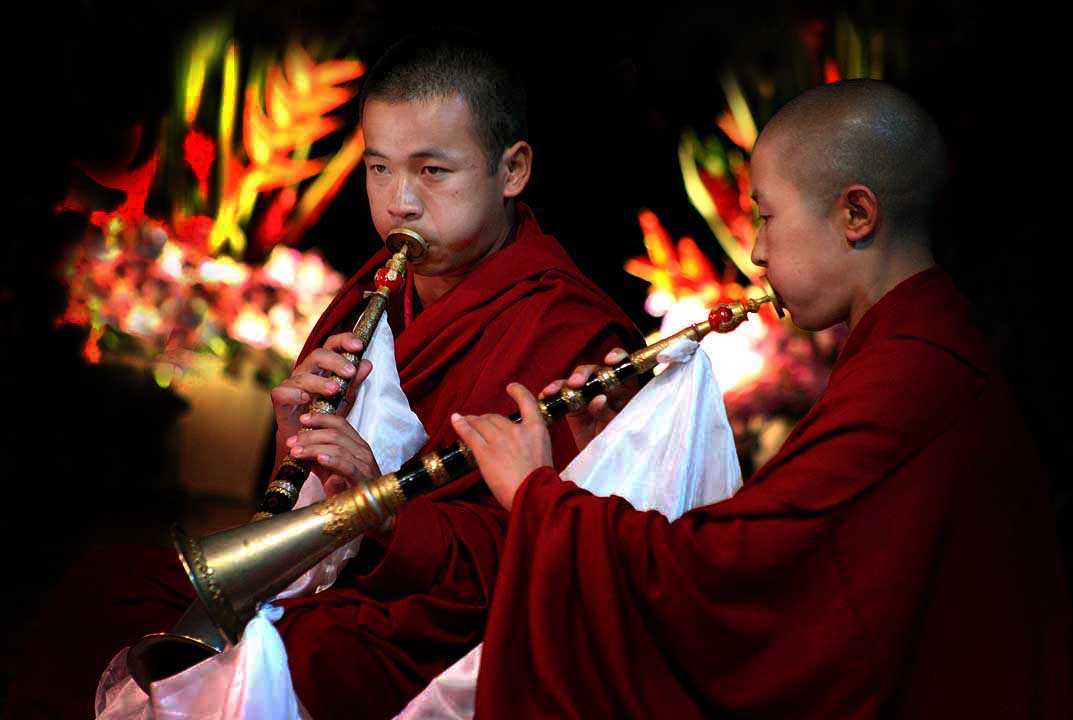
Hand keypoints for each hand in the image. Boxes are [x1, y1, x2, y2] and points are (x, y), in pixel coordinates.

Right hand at [270, 333, 370, 442]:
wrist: (309, 436)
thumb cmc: (327, 411)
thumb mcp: (346, 398)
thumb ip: (355, 382)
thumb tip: (367, 364)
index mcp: (323, 366)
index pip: (332, 345)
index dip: (344, 340)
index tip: (359, 345)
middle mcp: (307, 370)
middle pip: (317, 355)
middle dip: (335, 362)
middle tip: (350, 372)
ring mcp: (292, 384)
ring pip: (303, 376)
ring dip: (320, 382)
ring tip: (335, 390)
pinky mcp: (280, 399)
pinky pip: (282, 392)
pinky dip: (293, 394)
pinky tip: (306, 398)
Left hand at [285, 411, 381, 494]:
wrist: (368, 511)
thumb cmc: (350, 489)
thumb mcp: (330, 469)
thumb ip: (317, 456)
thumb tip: (297, 445)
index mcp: (356, 444)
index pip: (340, 423)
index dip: (321, 418)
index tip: (303, 420)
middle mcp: (362, 451)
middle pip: (335, 434)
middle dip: (310, 435)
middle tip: (291, 442)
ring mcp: (364, 464)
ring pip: (338, 447)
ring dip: (313, 448)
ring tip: (296, 452)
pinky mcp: (363, 479)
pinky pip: (347, 466)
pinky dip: (332, 460)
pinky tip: (319, 459)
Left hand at [450, 383, 552, 510]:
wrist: (533, 494)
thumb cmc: (541, 482)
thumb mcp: (543, 455)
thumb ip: (530, 445)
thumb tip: (515, 446)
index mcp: (537, 429)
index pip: (528, 402)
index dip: (518, 392)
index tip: (511, 387)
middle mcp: (517, 430)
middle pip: (496, 417)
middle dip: (487, 419)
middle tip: (480, 423)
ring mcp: (500, 440)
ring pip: (481, 424)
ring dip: (472, 422)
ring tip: (466, 421)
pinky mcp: (485, 452)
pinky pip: (470, 434)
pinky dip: (461, 425)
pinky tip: (456, 419)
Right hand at [540, 348, 633, 451]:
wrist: (609, 466)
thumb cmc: (623, 445)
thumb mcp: (619, 429)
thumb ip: (609, 414)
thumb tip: (598, 399)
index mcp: (628, 391)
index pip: (623, 367)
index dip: (617, 358)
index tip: (609, 361)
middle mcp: (608, 390)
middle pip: (595, 372)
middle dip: (584, 373)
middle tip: (576, 382)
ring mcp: (589, 397)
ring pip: (576, 381)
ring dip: (566, 383)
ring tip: (556, 391)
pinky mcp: (574, 408)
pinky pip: (562, 396)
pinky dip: (553, 393)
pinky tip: (546, 395)